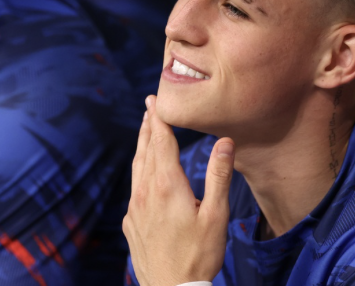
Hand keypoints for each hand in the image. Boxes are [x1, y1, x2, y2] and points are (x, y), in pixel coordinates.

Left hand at [123, 95, 234, 285]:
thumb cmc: (199, 254)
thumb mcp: (216, 215)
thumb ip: (218, 175)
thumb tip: (224, 141)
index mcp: (167, 185)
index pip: (161, 142)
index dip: (159, 119)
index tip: (154, 100)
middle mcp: (145, 192)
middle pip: (145, 150)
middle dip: (148, 126)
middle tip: (148, 106)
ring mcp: (134, 208)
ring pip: (136, 168)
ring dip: (141, 146)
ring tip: (144, 131)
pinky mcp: (130, 223)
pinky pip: (134, 188)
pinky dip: (139, 170)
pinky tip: (144, 173)